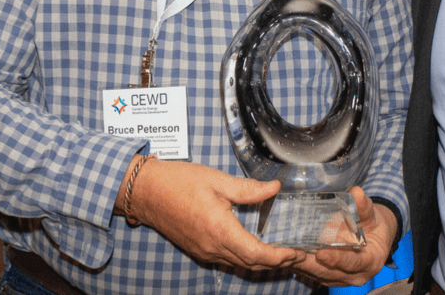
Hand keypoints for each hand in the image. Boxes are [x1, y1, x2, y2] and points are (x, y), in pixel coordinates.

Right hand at [120, 158, 306, 270]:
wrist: (147, 191)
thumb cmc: (179, 182)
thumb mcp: (218, 180)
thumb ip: (249, 189)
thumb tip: (275, 188)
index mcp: (219, 230)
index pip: (256, 254)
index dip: (279, 256)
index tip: (296, 251)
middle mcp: (212, 247)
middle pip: (251, 264)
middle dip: (276, 262)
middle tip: (297, 253)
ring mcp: (204, 251)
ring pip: (239, 264)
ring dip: (262, 262)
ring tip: (282, 253)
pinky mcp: (199, 249)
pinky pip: (227, 260)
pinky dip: (246, 258)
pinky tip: (256, 249)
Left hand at [294, 186, 397, 286]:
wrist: (375, 238)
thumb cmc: (374, 226)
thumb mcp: (373, 215)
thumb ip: (364, 207)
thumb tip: (356, 192)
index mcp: (370, 262)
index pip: (352, 263)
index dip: (337, 259)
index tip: (322, 253)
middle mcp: (354, 275)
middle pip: (329, 272)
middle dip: (310, 263)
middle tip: (292, 252)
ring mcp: (339, 278)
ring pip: (317, 273)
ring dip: (301, 263)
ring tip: (285, 252)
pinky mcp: (327, 276)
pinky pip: (311, 271)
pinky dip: (300, 262)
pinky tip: (287, 253)